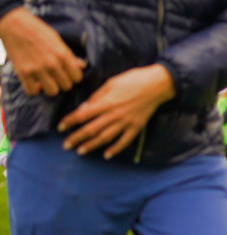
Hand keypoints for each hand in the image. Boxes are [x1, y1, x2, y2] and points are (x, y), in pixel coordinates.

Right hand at [0, 7, 85, 95]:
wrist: (13, 25)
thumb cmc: (37, 30)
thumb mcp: (57, 39)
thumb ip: (69, 54)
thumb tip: (82, 66)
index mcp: (62, 54)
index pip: (77, 77)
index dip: (73, 77)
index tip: (67, 74)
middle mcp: (52, 64)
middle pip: (66, 86)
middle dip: (62, 83)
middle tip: (56, 77)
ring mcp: (37, 69)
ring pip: (52, 92)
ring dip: (49, 88)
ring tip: (45, 81)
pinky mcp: (23, 73)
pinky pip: (32, 91)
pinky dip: (33, 89)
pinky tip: (33, 82)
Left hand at [58, 65, 174, 158]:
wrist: (157, 84)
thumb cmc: (133, 79)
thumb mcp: (111, 82)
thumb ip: (97, 96)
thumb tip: (84, 107)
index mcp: (106, 102)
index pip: (82, 115)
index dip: (69, 121)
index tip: (60, 127)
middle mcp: (114, 115)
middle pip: (91, 129)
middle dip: (76, 138)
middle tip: (66, 146)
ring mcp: (126, 122)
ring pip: (105, 137)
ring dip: (92, 145)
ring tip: (81, 151)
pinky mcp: (136, 127)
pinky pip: (124, 141)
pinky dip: (115, 149)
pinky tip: (107, 154)